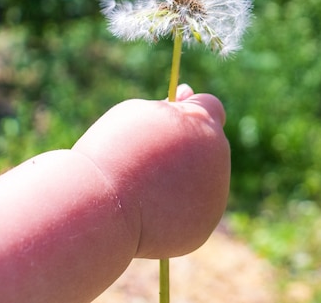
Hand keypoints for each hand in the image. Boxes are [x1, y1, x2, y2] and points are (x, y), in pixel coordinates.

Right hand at [72, 84, 230, 257]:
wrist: (101, 206)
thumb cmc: (114, 151)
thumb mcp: (138, 114)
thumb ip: (171, 107)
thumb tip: (190, 94)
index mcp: (204, 125)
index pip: (212, 108)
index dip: (192, 112)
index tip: (173, 117)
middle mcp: (218, 159)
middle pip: (209, 146)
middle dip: (186, 148)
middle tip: (149, 157)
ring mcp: (215, 195)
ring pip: (202, 181)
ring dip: (181, 180)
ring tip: (145, 186)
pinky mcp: (204, 225)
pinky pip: (192, 212)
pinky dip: (176, 211)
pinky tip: (149, 212)